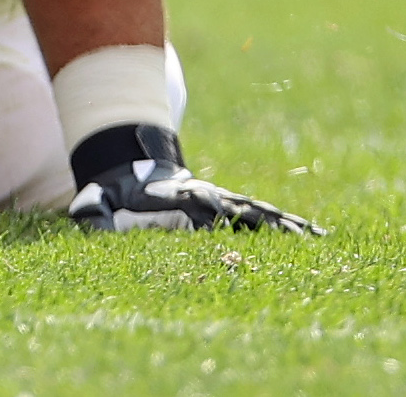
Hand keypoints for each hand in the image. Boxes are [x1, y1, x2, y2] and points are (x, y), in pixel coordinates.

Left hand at [67, 125, 321, 234]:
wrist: (130, 168)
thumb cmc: (117, 190)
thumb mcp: (100, 199)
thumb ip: (93, 209)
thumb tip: (84, 214)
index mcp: (184, 200)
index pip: (212, 216)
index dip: (229, 224)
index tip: (251, 233)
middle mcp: (210, 199)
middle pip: (247, 212)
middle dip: (275, 225)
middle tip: (308, 239)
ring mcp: (222, 200)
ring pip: (261, 213)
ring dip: (288, 226)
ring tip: (321, 239)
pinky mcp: (228, 205)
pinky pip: (260, 216)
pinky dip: (284, 225)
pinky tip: (310, 236)